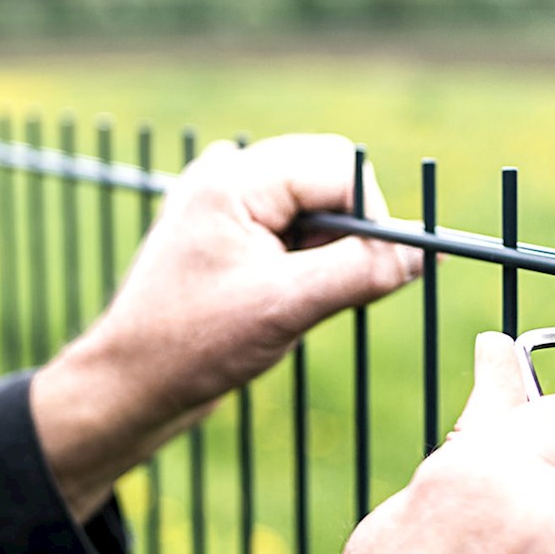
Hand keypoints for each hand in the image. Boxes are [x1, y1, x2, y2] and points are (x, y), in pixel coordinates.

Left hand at [32, 134, 422, 518]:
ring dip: (324, 251)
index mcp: (233, 178)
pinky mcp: (229, 229)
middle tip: (324, 290)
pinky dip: (305, 261)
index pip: (339, 167)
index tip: (369, 272)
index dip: (370, 217)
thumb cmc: (190, 347)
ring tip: (287, 300)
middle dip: (347, 233)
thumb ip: (361, 272)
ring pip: (315, 205)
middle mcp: (227, 174)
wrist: (130, 386)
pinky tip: (275, 300)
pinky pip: (293, 226)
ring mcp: (225, 200)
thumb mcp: (286, 308)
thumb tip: (424, 252)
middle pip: (329, 176)